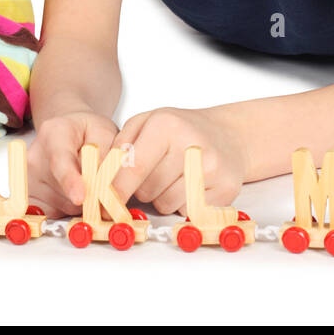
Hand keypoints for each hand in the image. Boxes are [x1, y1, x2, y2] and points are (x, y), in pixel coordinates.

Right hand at [26, 108, 119, 216]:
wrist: (69, 134)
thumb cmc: (88, 132)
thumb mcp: (107, 134)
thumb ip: (113, 159)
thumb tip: (114, 193)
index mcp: (53, 133)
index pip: (60, 161)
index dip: (70, 181)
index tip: (80, 197)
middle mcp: (34, 156)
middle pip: (65, 190)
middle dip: (90, 192)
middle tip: (101, 176)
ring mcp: (28, 179)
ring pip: (65, 205)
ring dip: (82, 201)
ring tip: (83, 177)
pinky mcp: (29, 197)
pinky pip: (56, 213)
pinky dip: (69, 207)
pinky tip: (71, 189)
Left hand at [110, 107, 247, 216]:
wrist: (229, 135)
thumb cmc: (181, 131)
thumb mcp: (147, 122)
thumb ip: (121, 145)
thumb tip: (104, 177)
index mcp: (166, 125)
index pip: (133, 168)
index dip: (116, 189)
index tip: (104, 202)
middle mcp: (191, 144)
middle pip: (147, 190)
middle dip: (142, 190)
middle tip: (155, 174)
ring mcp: (211, 168)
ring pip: (165, 204)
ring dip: (162, 198)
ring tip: (175, 178)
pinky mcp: (226, 189)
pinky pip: (187, 212)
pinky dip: (183, 204)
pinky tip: (191, 185)